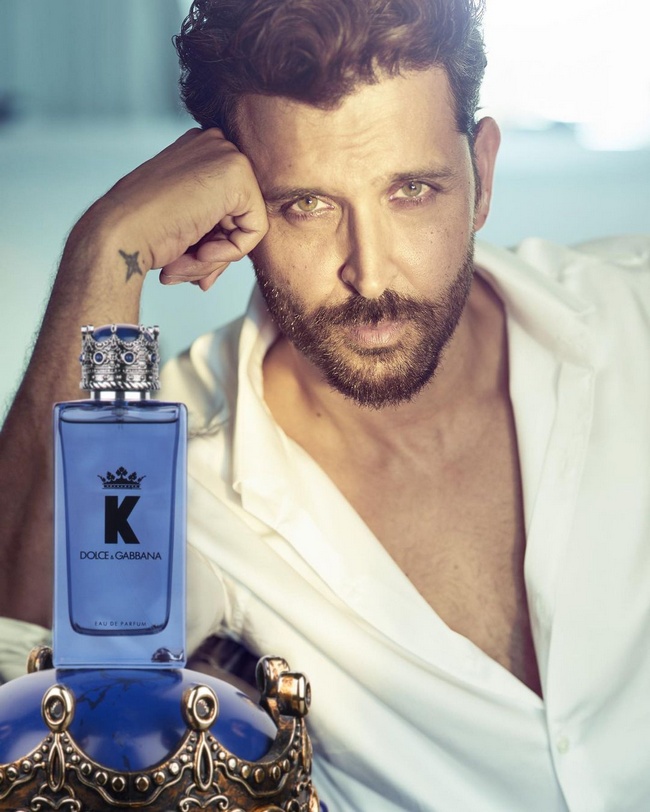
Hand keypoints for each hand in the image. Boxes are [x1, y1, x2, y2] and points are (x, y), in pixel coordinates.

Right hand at [89, 128, 267, 290]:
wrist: (119, 235)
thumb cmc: (139, 233)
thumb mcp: (181, 221)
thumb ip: (209, 226)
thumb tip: (225, 247)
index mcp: (198, 152)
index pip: (227, 208)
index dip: (210, 244)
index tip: (186, 264)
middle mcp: (214, 145)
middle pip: (239, 216)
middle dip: (215, 254)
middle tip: (185, 273)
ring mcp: (226, 154)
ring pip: (246, 226)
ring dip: (215, 258)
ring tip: (182, 266)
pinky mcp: (238, 175)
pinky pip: (255, 230)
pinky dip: (230, 253)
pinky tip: (199, 253)